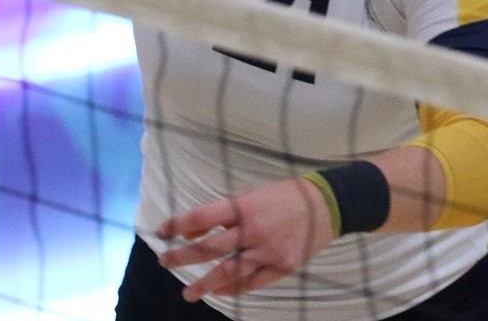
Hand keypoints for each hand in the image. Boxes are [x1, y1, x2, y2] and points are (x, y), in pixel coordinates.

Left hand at [156, 176, 337, 301]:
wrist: (327, 205)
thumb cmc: (283, 196)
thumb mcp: (250, 195)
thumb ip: (221, 214)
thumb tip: (189, 232)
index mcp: (244, 207)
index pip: (202, 217)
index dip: (177, 225)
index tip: (161, 232)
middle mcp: (254, 230)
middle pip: (210, 248)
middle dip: (183, 256)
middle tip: (164, 261)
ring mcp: (268, 252)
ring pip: (229, 272)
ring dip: (205, 283)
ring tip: (188, 293)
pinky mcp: (282, 267)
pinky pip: (252, 282)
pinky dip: (233, 288)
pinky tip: (219, 291)